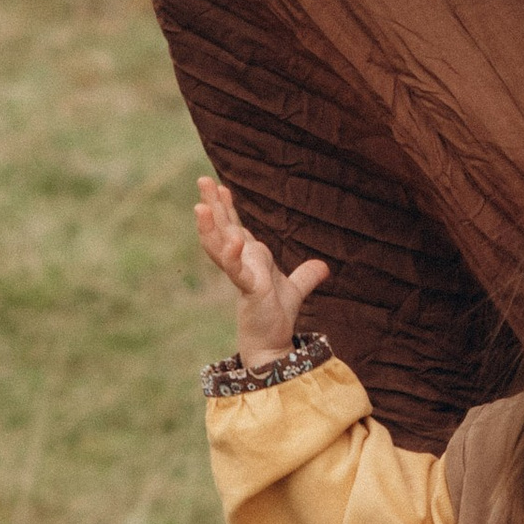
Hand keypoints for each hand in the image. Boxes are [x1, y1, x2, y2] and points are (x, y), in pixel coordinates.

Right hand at [195, 174, 329, 368]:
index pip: (235, 226)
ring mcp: (242, 276)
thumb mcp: (295, 291)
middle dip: (213, 205)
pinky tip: (233, 239)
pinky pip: (237, 270)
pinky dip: (233, 255)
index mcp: (249, 259)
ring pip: (220, 246)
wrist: (272, 344)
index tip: (219, 186)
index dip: (227, 207)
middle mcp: (241, 264)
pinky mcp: (248, 290)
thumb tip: (323, 267)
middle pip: (223, 229)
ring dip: (210, 227)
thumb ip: (306, 276)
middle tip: (202, 179)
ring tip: (200, 207)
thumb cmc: (275, 317)